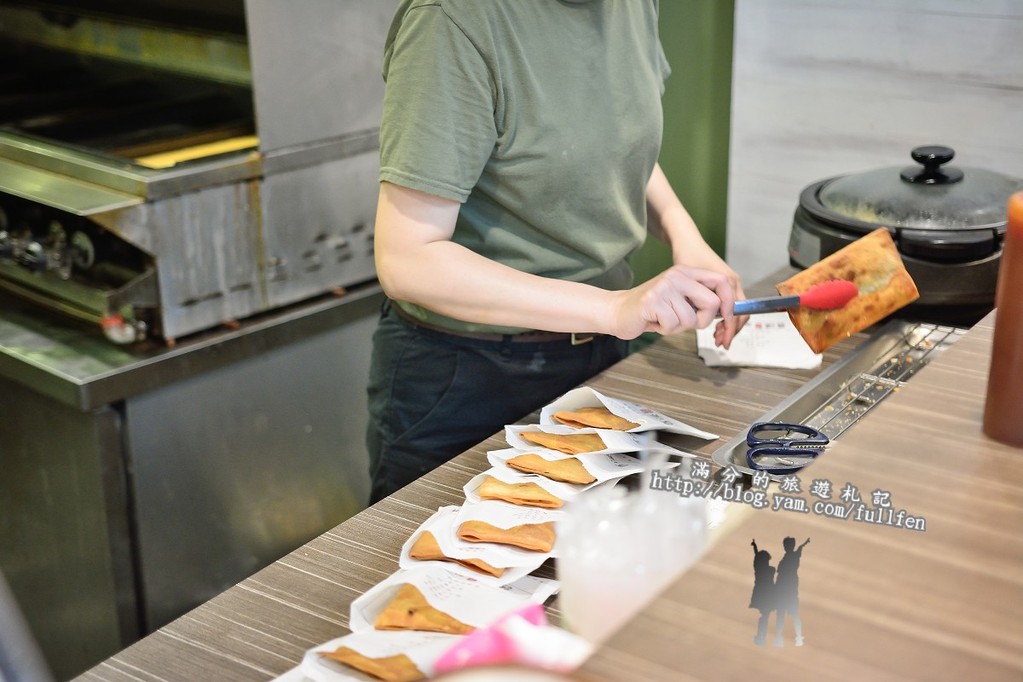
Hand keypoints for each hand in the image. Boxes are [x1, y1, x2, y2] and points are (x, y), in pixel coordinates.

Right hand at [607, 265, 734, 339]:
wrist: (617, 311)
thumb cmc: (652, 310)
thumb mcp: (679, 299)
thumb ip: (699, 300)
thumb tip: (728, 311)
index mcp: (685, 272)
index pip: (721, 281)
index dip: (729, 303)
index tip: (726, 318)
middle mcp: (676, 275)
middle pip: (712, 303)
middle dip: (702, 320)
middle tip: (683, 321)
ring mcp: (664, 287)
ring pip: (691, 319)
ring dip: (678, 327)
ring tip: (663, 319)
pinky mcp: (653, 301)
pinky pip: (673, 325)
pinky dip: (664, 330)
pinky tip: (653, 321)